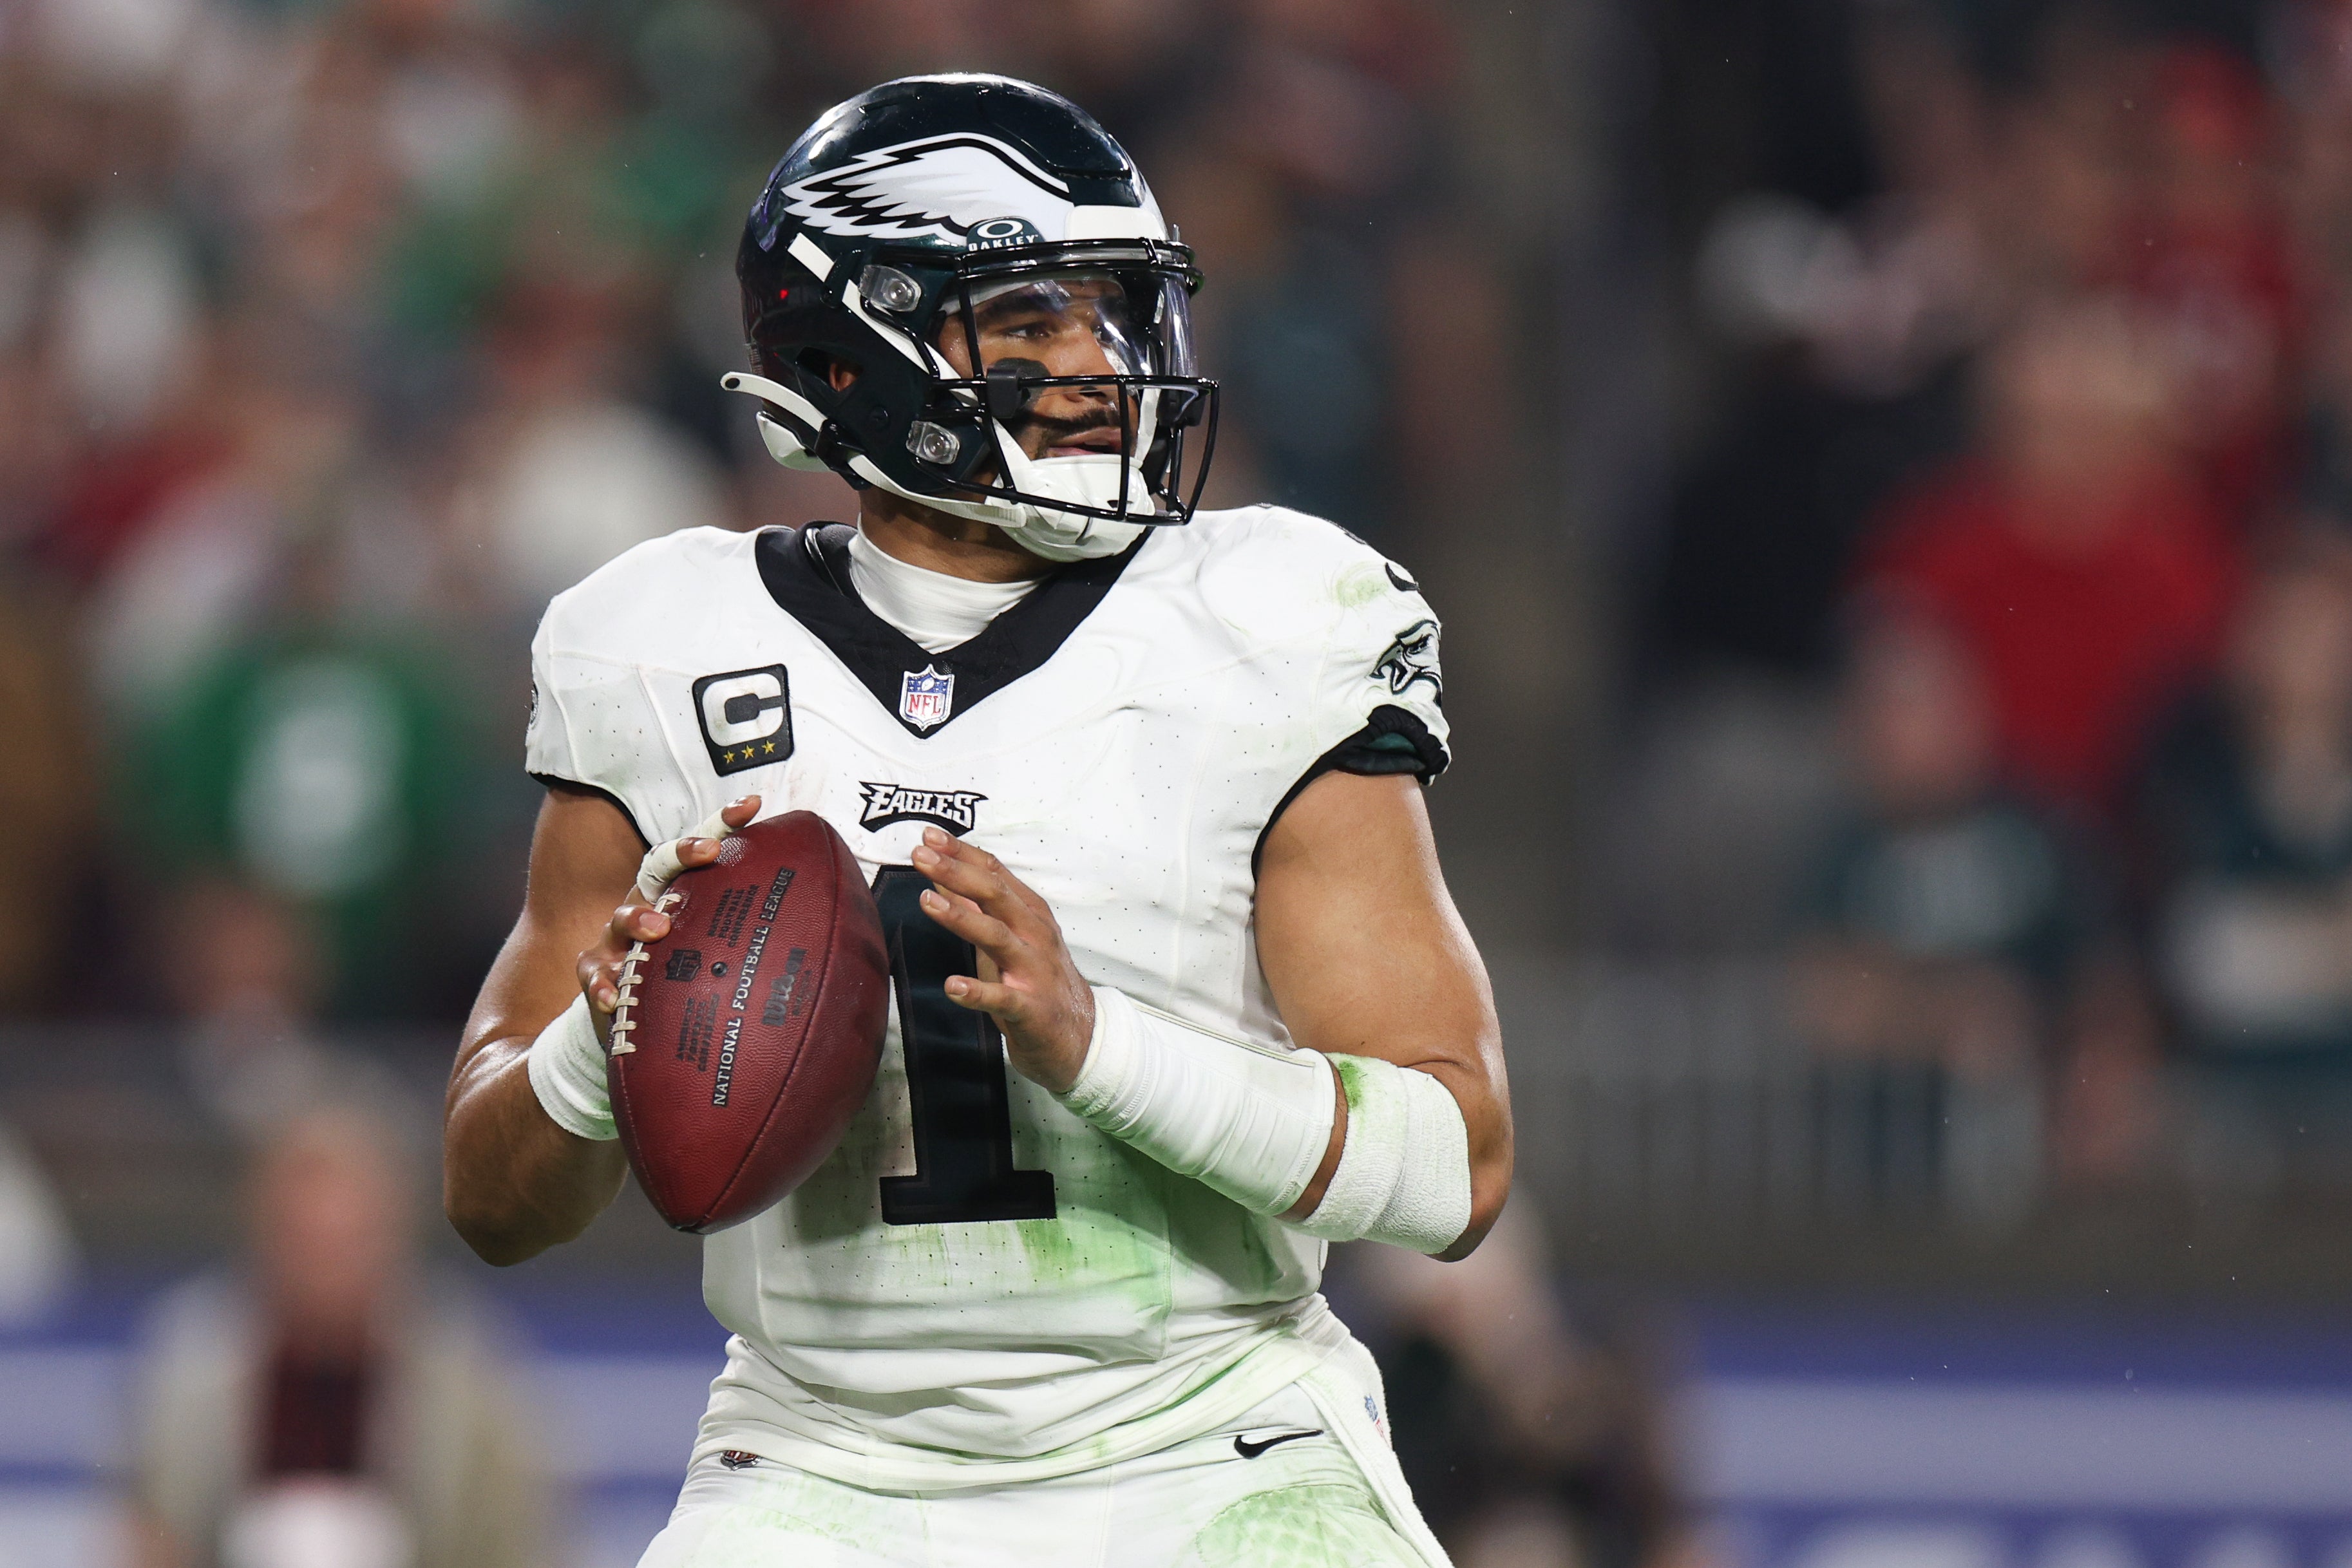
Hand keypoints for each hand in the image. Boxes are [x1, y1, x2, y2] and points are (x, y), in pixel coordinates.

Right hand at [577, 795, 760, 1042]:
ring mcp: (617, 937)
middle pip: (657, 868)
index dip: (723, 823)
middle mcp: (646, 904)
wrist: (633, 1014)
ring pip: (620, 917)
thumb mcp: (719, 949)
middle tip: (708, 851)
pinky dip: (600, 982)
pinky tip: (611, 995)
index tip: (753, 804)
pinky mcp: (597, 971)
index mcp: (678, 893)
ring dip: (638, 918)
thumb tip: (831, 928)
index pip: (702, 852)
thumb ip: (756, 935)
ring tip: (658, 927)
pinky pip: (592, 972)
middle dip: (681, 853)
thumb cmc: (686, 973)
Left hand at [911, 828, 1095, 1092]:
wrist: (1076, 1035)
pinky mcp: (1030, 1008)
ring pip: (997, 937)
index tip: (929, 836)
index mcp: (1029, 913)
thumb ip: (976, 906)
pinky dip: (977, 992)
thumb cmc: (1034, 979)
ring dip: (961, 918)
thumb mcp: (1006, 936)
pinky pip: (1002, 998)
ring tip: (927, 901)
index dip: (961, 853)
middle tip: (921, 855)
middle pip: (995, 895)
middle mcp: (1034, 934)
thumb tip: (941, 873)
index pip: (994, 873)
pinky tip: (953, 986)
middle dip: (957, 872)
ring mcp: (1033, 970)